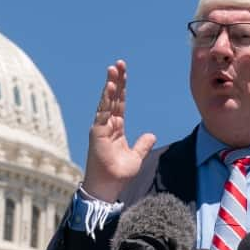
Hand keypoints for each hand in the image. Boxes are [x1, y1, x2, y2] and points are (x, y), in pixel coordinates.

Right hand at [84, 59, 155, 201]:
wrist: (108, 187)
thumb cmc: (118, 174)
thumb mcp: (136, 157)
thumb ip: (142, 145)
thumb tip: (151, 135)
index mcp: (116, 128)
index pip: (119, 103)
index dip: (122, 87)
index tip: (124, 72)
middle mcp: (107, 125)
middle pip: (112, 98)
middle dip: (116, 80)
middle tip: (119, 63)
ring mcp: (101, 127)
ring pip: (106, 101)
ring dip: (110, 85)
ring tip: (113, 69)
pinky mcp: (97, 132)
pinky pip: (102, 112)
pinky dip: (106, 99)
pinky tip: (109, 86)